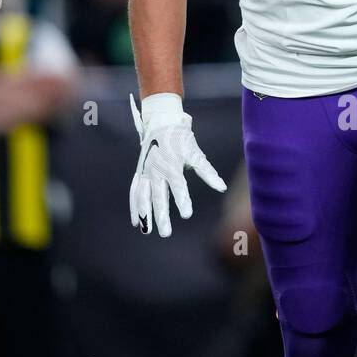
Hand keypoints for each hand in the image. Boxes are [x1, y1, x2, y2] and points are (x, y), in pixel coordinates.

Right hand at [129, 93, 226, 236]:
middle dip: (161, 215)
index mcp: (172, 164)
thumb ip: (207, 172)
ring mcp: (145, 172)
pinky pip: (135, 192)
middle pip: (158, 196)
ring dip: (144, 214)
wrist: (160, 123)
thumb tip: (221, 187)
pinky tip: (137, 222)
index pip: (178, 185)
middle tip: (166, 233)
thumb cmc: (181, 140)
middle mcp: (156, 169)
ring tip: (147, 231)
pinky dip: (134, 207)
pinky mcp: (140, 173)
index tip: (187, 214)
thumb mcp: (195, 154)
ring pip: (143, 197)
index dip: (182, 200)